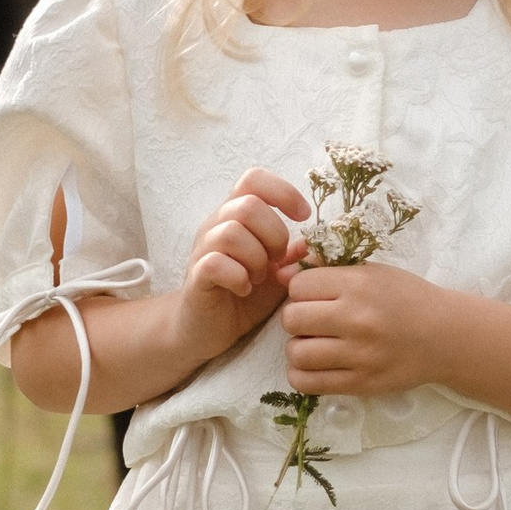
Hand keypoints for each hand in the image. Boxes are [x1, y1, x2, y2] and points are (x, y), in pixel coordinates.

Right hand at [179, 168, 306, 363]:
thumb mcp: (278, 272)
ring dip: (256, 258)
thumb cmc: (244, 295)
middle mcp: (216, 226)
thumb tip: (314, 242)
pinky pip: (215, 263)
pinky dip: (238, 277)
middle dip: (274, 234)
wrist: (206, 330)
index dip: (283, 192)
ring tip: (259, 278)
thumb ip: (294, 255)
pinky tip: (245, 289)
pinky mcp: (196, 277)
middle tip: (276, 260)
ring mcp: (203, 250)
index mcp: (236, 216)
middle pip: (248, 205)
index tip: (303, 217)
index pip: (253, 179)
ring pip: (231, 232)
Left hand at [279, 258, 447, 396]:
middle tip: (313, 322)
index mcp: (359, 285)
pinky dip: (302, 374)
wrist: (445, 336)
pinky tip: (316, 365)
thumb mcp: (371, 271)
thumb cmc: (405, 298)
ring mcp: (359, 355)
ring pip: (296, 353)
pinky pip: (307, 383)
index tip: (315, 296)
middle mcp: (357, 319)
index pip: (298, 287)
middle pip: (291, 319)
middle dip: (297, 319)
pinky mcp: (361, 384)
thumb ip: (327, 267)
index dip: (301, 291)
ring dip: (299, 348)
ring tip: (315, 344)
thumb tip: (280, 273)